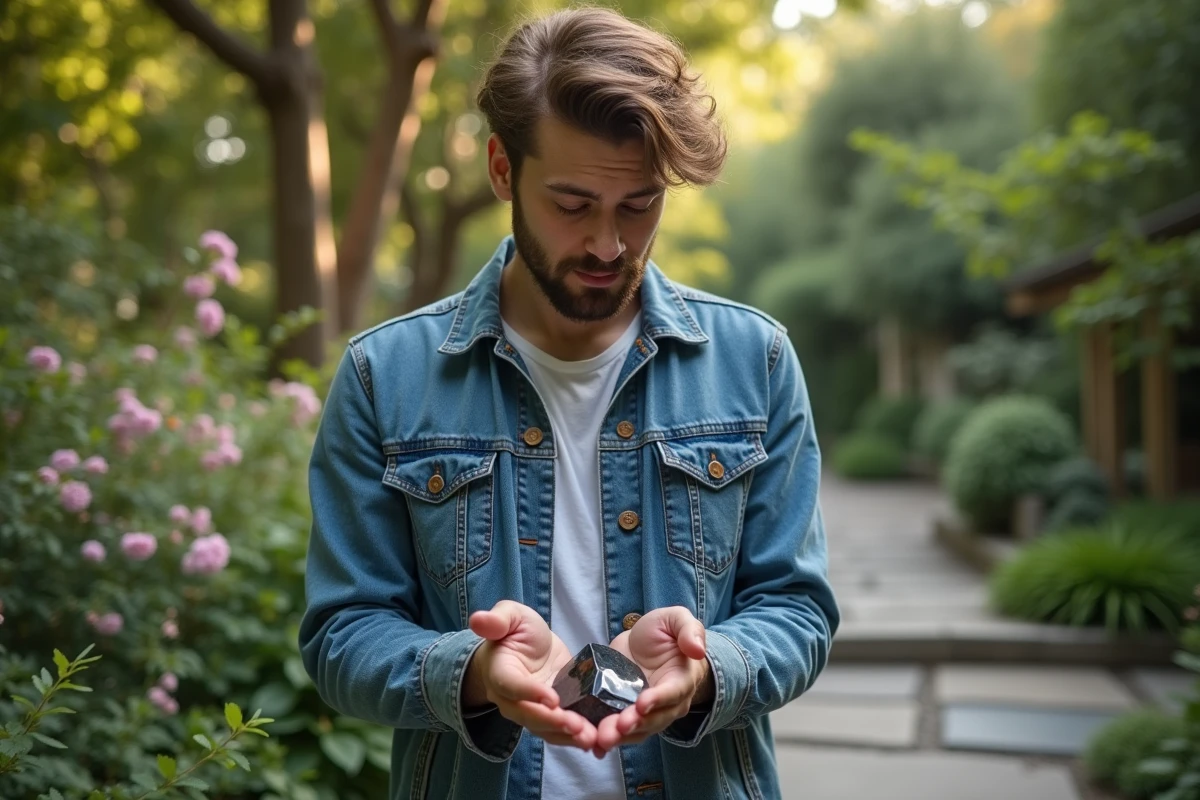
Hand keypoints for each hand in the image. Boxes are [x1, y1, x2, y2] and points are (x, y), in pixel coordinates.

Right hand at [465, 600, 597, 749]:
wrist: (526, 649)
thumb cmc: (516, 632)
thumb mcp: (512, 616)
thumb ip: (498, 619)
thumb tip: (477, 619)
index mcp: (500, 673)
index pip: (512, 686)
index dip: (530, 693)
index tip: (552, 699)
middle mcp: (511, 699)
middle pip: (529, 715)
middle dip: (553, 722)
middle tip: (577, 726)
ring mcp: (531, 711)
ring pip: (546, 729)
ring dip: (567, 736)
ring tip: (589, 738)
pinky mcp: (551, 715)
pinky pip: (560, 731)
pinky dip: (577, 738)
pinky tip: (597, 742)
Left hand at [593, 606, 709, 755]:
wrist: (644, 644)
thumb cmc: (664, 633)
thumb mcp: (675, 620)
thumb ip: (688, 629)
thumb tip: (697, 649)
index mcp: (682, 679)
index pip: (673, 692)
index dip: (658, 699)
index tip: (642, 704)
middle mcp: (667, 703)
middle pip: (654, 718)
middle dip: (636, 724)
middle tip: (618, 727)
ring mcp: (647, 712)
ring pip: (637, 730)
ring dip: (620, 736)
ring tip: (602, 738)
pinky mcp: (627, 715)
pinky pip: (620, 731)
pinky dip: (609, 739)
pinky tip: (594, 746)